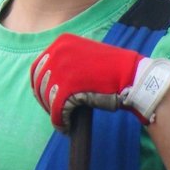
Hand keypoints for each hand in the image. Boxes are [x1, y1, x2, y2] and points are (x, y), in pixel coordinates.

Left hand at [30, 34, 169, 129]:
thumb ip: (66, 61)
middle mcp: (58, 52)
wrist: (132, 76)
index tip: (45, 96)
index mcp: (61, 42)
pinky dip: (60, 121)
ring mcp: (61, 70)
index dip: (39, 86)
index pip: (37, 67)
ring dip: (54, 111)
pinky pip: (57, 110)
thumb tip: (48, 80)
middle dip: (45, 100)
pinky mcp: (67, 89)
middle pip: (39, 83)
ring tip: (63, 119)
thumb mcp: (84, 54)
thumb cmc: (112, 68)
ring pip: (47, 98)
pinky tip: (65, 127)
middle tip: (55, 110)